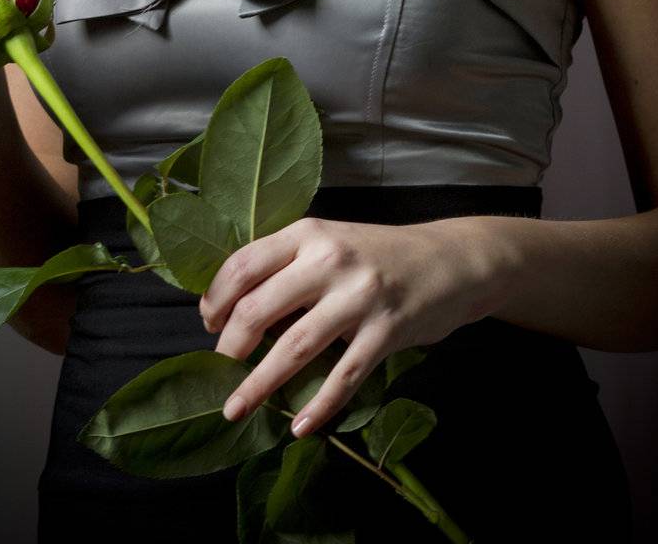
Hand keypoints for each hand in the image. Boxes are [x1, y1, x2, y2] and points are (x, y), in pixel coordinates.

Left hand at [197, 214, 502, 437]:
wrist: (450, 260)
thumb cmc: (378, 256)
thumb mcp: (330, 243)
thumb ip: (289, 266)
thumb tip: (235, 310)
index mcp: (308, 232)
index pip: (244, 264)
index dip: (217, 298)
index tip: (207, 325)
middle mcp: (329, 259)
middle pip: (260, 308)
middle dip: (230, 347)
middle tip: (218, 371)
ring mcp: (360, 296)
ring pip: (295, 347)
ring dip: (259, 385)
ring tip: (236, 409)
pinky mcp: (387, 330)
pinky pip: (344, 376)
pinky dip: (319, 406)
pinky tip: (299, 426)